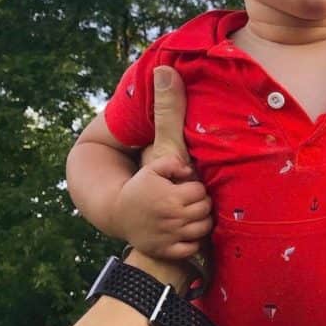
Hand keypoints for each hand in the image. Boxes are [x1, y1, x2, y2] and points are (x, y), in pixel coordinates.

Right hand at [112, 67, 212, 260]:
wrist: (120, 217)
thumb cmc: (144, 178)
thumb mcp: (159, 142)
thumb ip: (167, 109)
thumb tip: (167, 69)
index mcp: (169, 192)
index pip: (201, 188)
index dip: (192, 183)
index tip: (180, 181)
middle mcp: (171, 218)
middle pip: (205, 209)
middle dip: (196, 202)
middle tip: (180, 196)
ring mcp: (170, 239)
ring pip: (203, 229)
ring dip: (196, 222)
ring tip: (181, 212)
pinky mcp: (170, 255)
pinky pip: (195, 248)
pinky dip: (190, 242)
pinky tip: (180, 232)